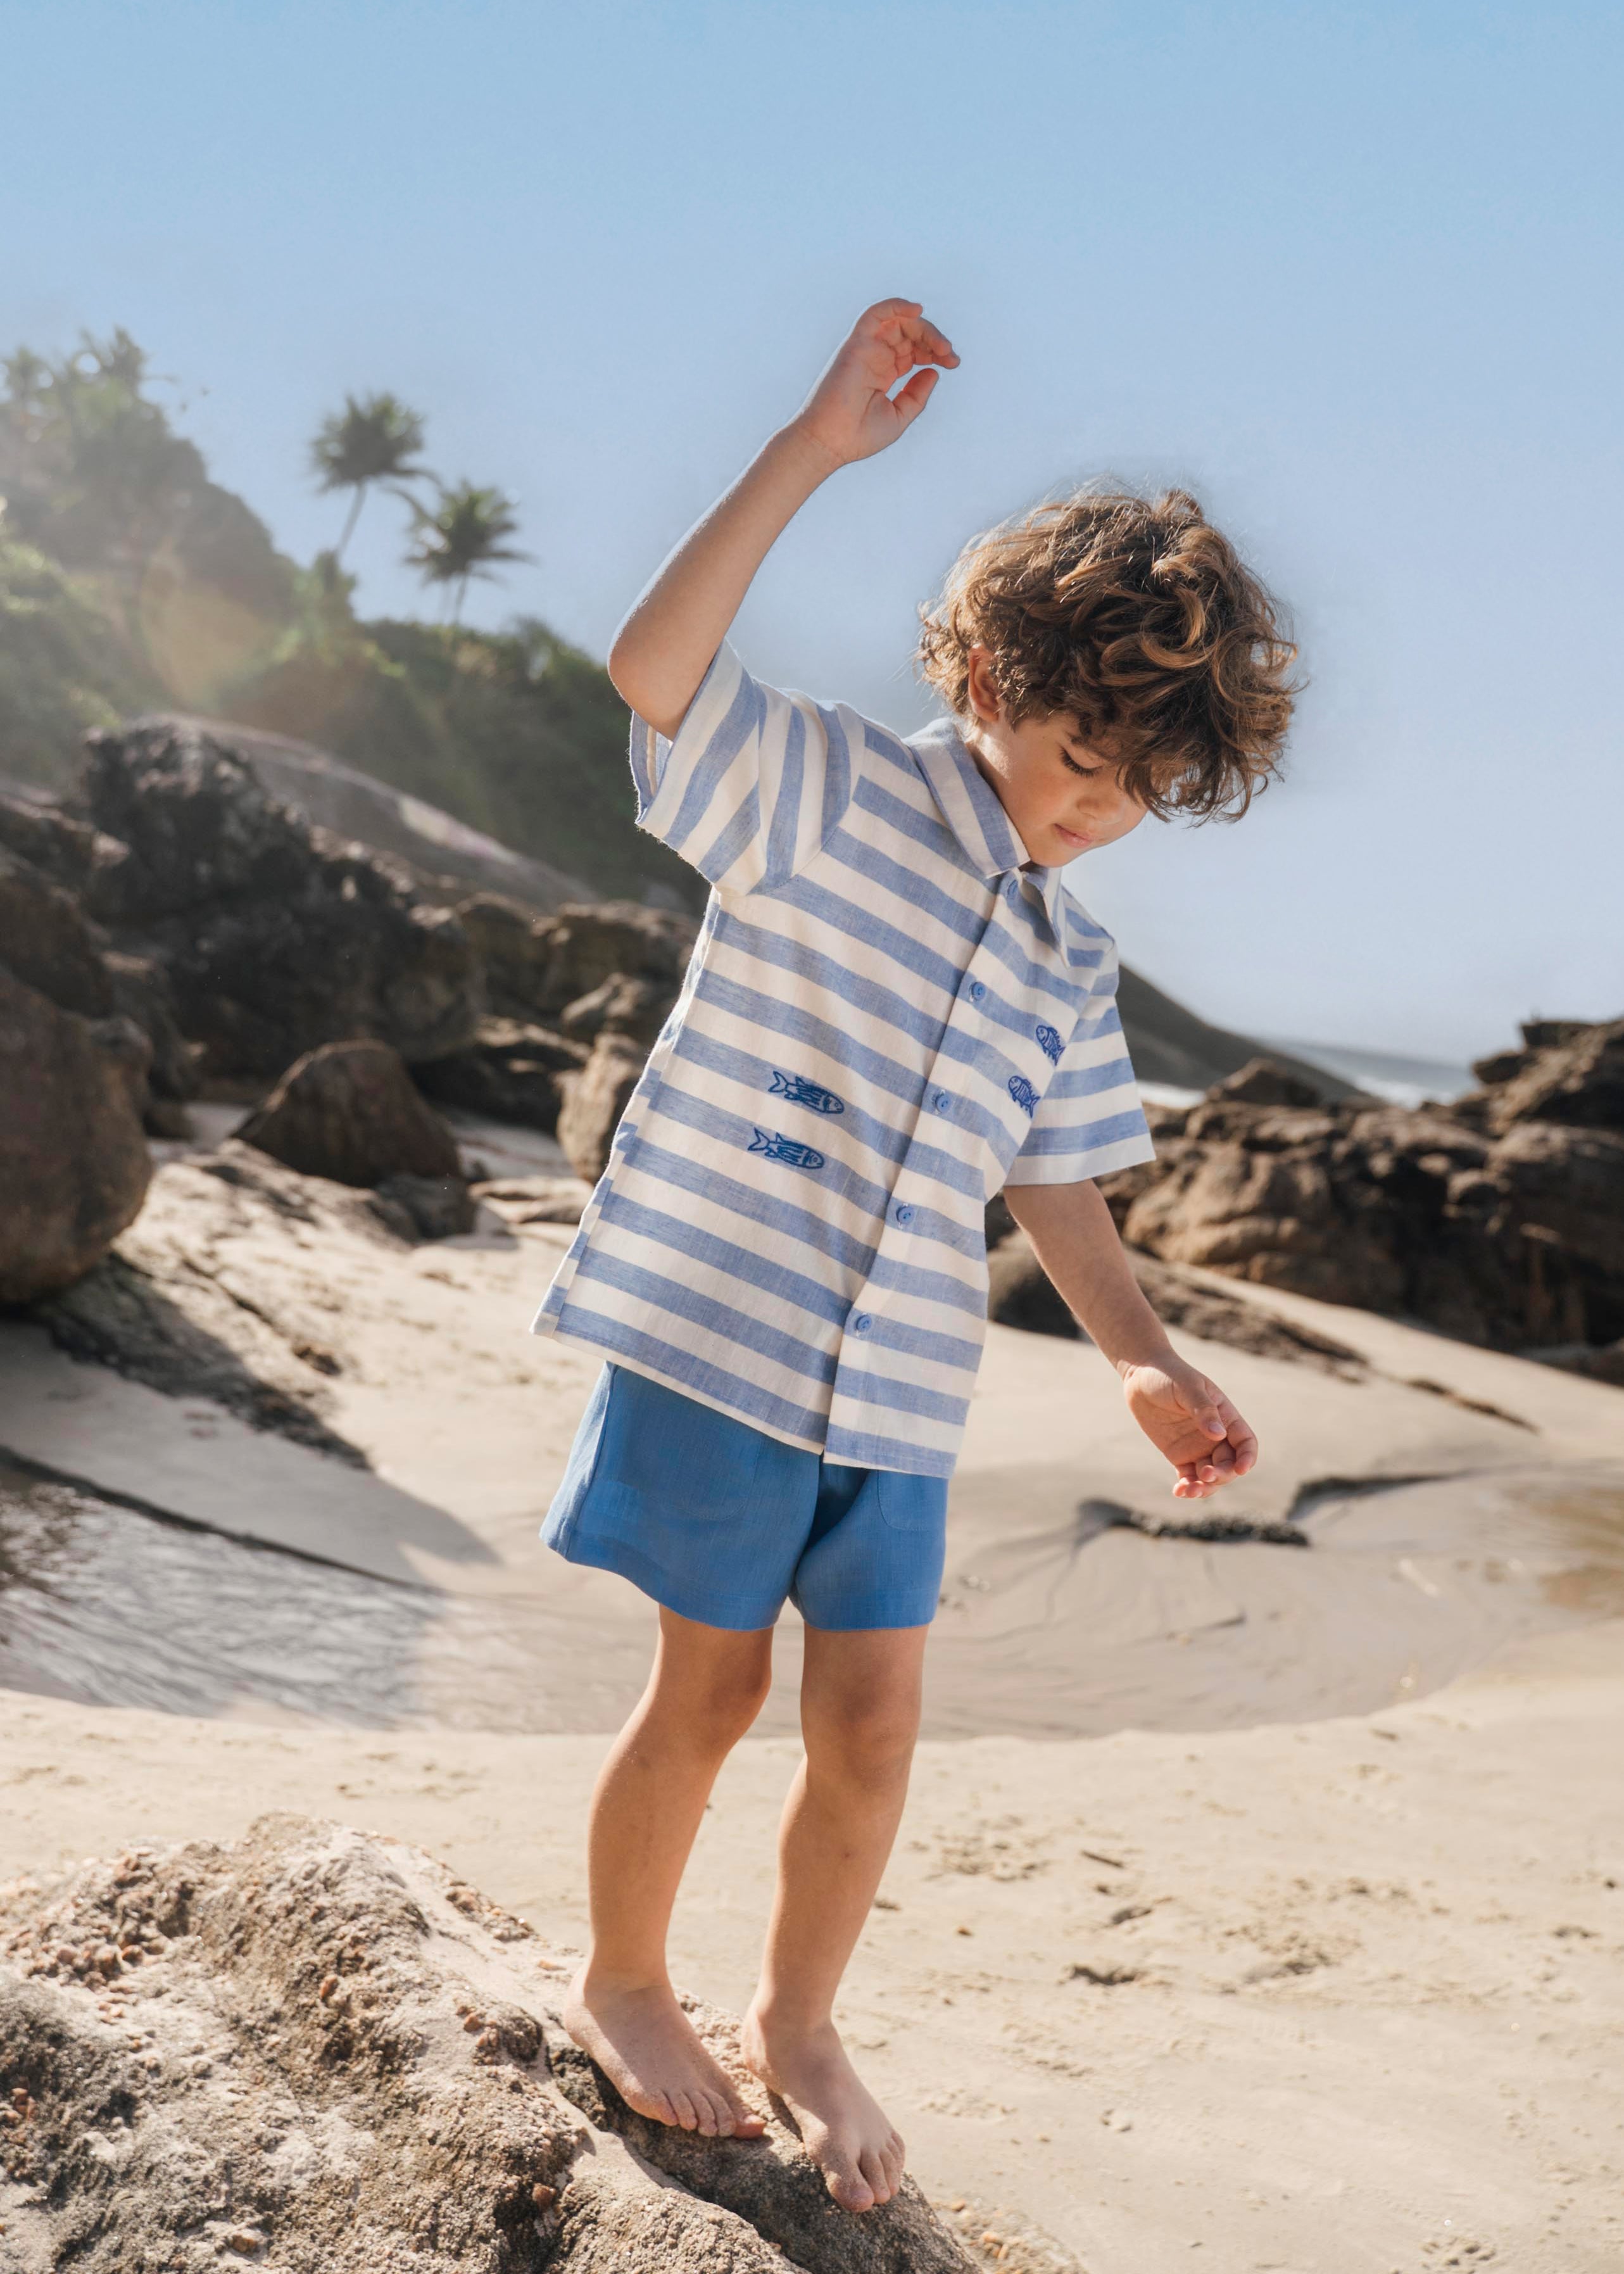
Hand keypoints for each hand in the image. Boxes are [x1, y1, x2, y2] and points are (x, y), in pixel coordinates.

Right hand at [791, 299, 957, 467]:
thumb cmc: (859, 435)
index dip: (935, 351)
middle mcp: (875, 357)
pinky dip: (896, 306)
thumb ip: (917, 394)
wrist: (831, 442)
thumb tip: (933, 371)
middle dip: (934, 340)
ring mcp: (866, 349)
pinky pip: (875, 315)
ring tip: (941, 346)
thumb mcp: (900, 415)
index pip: (913, 350)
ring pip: (898, 322)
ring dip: (923, 328)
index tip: (953, 362)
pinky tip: (917, 310)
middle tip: (949, 355)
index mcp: (884, 373)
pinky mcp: (856, 344)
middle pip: (909, 334)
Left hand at [1120, 1358, 1258, 1500]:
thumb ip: (1203, 1410)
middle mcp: (1216, 1436)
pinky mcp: (1179, 1455)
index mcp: (1226, 1416)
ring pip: (1210, 1476)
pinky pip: (1189, 1477)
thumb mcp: (1187, 1387)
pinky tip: (1179, 1491)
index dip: (1247, 1458)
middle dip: (1221, 1474)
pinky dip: (1187, 1487)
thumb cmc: (1168, 1375)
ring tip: (1189, 1491)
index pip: (1245, 1442)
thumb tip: (1219, 1435)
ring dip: (1205, 1487)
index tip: (1240, 1469)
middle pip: (1229, 1464)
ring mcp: (1198, 1447)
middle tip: (1204, 1475)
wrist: (1140, 1376)